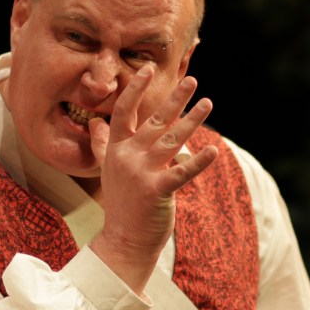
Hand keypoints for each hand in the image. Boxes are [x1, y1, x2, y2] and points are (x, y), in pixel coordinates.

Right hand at [87, 65, 217, 293]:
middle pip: (154, 121)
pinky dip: (198, 162)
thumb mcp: (107, 170)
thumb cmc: (122, 203)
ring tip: (208, 103)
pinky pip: (182, 172)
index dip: (134, 89)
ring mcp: (141, 173)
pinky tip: (213, 150)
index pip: (123, 111)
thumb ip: (103, 145)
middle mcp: (127, 157)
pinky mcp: (157, 191)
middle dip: (175, 99)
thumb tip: (95, 123)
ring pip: (171, 140)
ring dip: (192, 120)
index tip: (146, 69)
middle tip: (192, 80)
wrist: (124, 240)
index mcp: (116, 150)